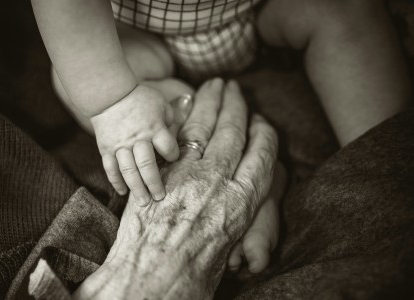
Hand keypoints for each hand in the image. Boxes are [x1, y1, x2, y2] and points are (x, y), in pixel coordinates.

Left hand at [75, 78, 278, 298]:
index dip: (264, 135)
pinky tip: (184, 104)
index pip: (262, 156)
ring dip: (210, 102)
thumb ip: (232, 220)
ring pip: (203, 127)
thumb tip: (231, 208)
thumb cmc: (191, 278)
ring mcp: (187, 174)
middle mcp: (219, 182)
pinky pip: (174, 137)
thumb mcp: (227, 251)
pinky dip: (180, 117)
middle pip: (233, 133)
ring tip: (214, 85)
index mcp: (242, 204)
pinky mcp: (160, 172)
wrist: (149, 281)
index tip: (262, 123)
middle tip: (235, 88)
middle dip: (236, 106)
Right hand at [91, 84, 178, 202]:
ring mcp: (120, 145)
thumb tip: (177, 138)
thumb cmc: (139, 98)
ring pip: (128, 171)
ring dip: (136, 188)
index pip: (167, 148)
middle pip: (147, 165)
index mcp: (154, 128)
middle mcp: (138, 139)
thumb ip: (171, 121)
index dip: (172, 155)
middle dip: (154, 183)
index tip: (173, 159)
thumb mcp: (161, 104)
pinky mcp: (106, 149)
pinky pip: (111, 168)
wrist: (109, 94)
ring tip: (143, 203)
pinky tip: (123, 193)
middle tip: (160, 197)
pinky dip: (116, 181)